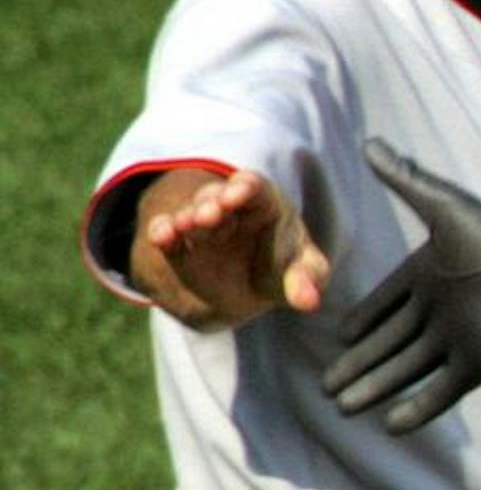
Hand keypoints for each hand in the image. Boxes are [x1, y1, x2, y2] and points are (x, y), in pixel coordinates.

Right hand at [136, 167, 329, 327]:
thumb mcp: (303, 268)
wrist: (248, 287)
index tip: (237, 194)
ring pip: (189, 215)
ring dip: (186, 220)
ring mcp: (200, 225)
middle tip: (209, 215)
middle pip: (215, 198)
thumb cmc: (283, 267)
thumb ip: (307, 279)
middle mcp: (227, 208)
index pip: (252, 186)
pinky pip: (166, 234)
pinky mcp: (179, 245)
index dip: (243, 188)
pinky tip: (161, 237)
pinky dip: (163, 233)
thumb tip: (310, 302)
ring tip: (186, 226)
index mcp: (263, 203)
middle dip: (211, 204)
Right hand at [321, 140, 480, 433]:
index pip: (385, 305)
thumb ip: (406, 179)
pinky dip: (416, 409)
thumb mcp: (444, 206)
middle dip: (359, 364)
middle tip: (326, 387)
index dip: (363, 321)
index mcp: (428, 279)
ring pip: (405, 369)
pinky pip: (440, 392)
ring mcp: (456, 341)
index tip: (339, 337)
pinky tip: (388, 424)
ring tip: (342, 407)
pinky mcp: (476, 366)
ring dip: (376, 388)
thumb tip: (368, 141)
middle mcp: (438, 313)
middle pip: (389, 343)